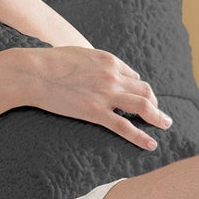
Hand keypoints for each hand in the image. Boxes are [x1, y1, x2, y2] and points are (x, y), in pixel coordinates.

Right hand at [25, 45, 171, 151]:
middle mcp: (113, 76)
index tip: (136, 96)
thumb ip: (94, 63)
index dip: (137, 87)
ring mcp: (106, 95)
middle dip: (153, 102)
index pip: (133, 75)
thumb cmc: (50, 62)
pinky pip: (125, 127)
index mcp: (109, 61)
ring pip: (143, 106)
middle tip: (157, 112)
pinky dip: (141, 136)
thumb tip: (98, 70)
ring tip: (165, 124)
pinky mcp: (96, 112)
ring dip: (158, 116)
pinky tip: (151, 144)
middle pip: (144, 90)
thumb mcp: (79, 54)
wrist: (34, 73)